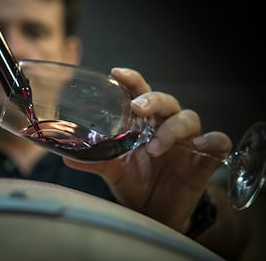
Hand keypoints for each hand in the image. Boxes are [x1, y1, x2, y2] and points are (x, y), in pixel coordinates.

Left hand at [63, 67, 231, 232]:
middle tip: (138, 108)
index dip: (131, 81)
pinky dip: (213, 141)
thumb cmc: (135, 184)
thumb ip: (95, 162)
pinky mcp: (203, 161)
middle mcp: (165, 127)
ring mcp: (186, 142)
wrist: (155, 212)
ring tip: (155, 147)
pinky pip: (218, 143)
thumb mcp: (114, 172)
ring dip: (172, 128)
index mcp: (143, 125)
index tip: (116, 73)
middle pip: (165, 101)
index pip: (139, 94)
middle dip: (152, 100)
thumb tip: (67, 157)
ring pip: (189, 118)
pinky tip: (201, 145)